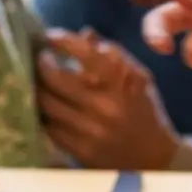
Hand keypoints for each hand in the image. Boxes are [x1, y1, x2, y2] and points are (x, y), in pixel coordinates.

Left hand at [37, 29, 180, 169]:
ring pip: (47, 103)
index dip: (63, 41)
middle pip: (56, 78)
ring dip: (38, 88)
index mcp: (122, 83)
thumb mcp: (137, 77)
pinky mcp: (80, 150)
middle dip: (42, 64)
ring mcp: (91, 130)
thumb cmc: (143, 110)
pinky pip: (49, 126)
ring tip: (37, 80)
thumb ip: (113, 54)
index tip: (50, 36)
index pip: (86, 53)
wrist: (154, 157)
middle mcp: (105, 106)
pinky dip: (43, 114)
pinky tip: (44, 106)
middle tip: (40, 58)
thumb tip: (84, 34)